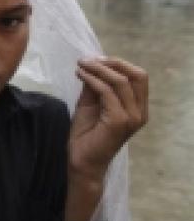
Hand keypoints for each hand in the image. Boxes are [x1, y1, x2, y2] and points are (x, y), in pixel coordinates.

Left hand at [68, 57, 147, 181]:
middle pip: (137, 75)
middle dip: (112, 63)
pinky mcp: (119, 121)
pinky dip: (92, 79)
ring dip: (98, 69)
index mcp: (138, 108)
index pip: (139, 77)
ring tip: (80, 65)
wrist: (81, 161)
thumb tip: (92, 64)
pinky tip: (80, 75)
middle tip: (88, 60)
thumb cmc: (86, 135)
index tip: (95, 59)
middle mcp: (140, 113)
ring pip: (120, 81)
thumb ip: (96, 86)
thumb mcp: (91, 104)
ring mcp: (132, 118)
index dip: (119, 64)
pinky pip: (107, 92)